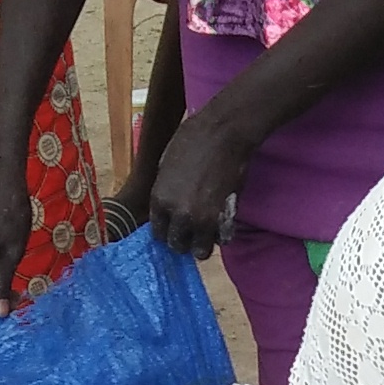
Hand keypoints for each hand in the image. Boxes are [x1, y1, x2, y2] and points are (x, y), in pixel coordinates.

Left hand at [145, 103, 258, 259]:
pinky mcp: (225, 219)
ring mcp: (203, 220)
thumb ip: (165, 190)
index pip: (158, 233)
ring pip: (200, 251)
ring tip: (207, 231)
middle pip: (177, 245)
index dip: (167, 231)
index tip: (174, 228)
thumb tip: (167, 206)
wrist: (224, 133)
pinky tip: (222, 224)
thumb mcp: (165, 164)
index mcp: (159, 199)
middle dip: (184, 240)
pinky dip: (222, 235)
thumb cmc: (193, 139)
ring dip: (203, 243)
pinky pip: (221, 240)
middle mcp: (178, 215)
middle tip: (192, 230)